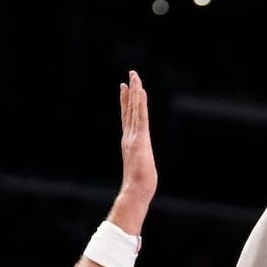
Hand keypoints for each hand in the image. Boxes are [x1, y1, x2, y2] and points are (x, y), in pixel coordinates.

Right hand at [114, 70, 156, 223]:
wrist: (136, 191)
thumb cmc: (138, 186)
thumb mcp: (140, 171)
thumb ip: (138, 168)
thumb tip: (139, 176)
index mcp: (129, 142)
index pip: (128, 118)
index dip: (126, 102)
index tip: (125, 88)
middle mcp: (129, 136)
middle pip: (129, 109)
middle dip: (130, 92)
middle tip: (130, 75)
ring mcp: (134, 136)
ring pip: (134, 109)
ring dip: (135, 92)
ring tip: (134, 76)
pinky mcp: (141, 138)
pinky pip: (141, 116)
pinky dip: (140, 103)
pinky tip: (141, 91)